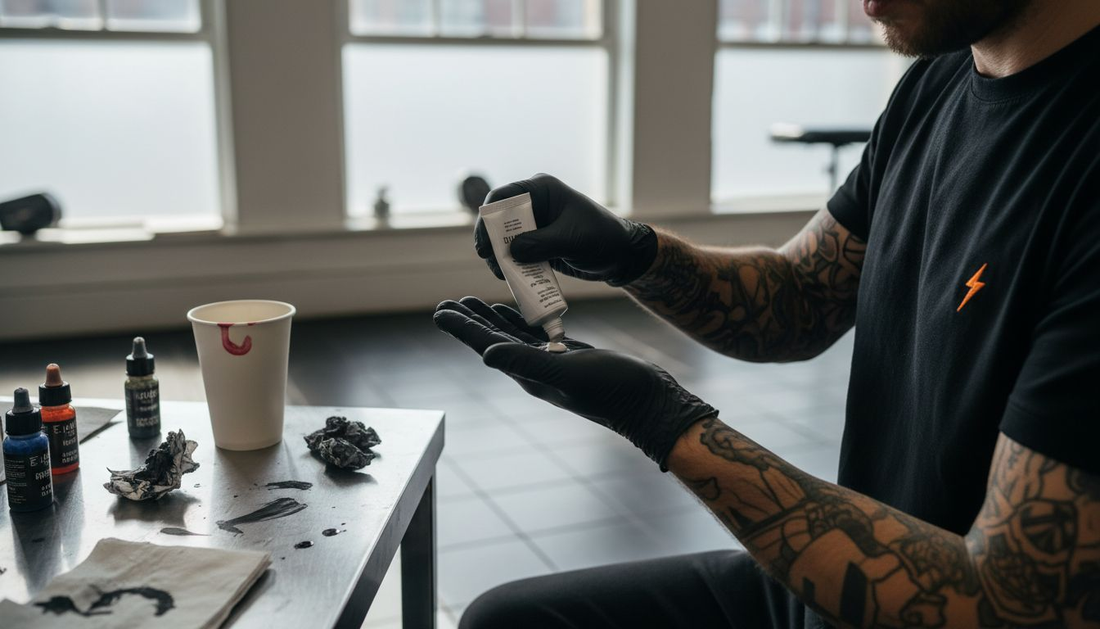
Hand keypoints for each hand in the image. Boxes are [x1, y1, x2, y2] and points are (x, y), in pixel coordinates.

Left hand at [434, 297, 717, 468]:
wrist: (649, 402)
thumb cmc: (614, 390)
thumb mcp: (569, 372)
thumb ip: (527, 362)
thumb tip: (485, 355)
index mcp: (529, 373)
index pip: (486, 346)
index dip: (462, 328)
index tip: (439, 311)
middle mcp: (534, 369)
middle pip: (492, 339)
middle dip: (469, 321)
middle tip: (447, 302)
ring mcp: (551, 363)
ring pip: (512, 336)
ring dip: (491, 318)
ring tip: (471, 301)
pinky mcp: (568, 357)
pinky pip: (535, 335)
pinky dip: (520, 321)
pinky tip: (513, 311)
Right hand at [474, 173, 657, 285]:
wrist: (620, 256)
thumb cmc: (602, 238)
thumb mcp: (572, 239)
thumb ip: (541, 244)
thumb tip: (513, 252)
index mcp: (542, 190)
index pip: (504, 196)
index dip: (489, 218)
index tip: (485, 242)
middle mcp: (534, 204)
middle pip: (499, 219)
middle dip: (492, 241)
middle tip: (490, 261)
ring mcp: (535, 226)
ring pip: (505, 239)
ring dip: (500, 256)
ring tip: (502, 275)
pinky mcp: (537, 244)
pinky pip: (516, 253)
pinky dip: (511, 265)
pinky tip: (511, 278)